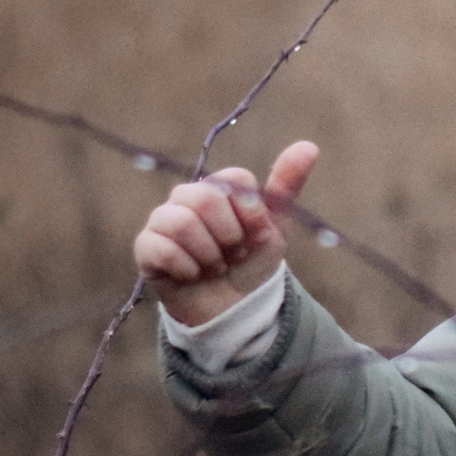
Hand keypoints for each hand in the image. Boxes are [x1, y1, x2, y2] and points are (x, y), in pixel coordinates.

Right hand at [132, 140, 318, 327]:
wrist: (232, 309)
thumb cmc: (251, 263)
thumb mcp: (275, 228)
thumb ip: (286, 187)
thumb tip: (309, 146)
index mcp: (218, 188)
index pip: (234, 179)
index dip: (251, 211)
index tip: (256, 234)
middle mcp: (187, 197)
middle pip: (204, 197)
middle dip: (228, 235)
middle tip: (232, 254)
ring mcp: (163, 220)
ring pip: (181, 222)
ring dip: (208, 254)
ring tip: (214, 267)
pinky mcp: (146, 247)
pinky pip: (161, 247)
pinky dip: (187, 268)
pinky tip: (193, 275)